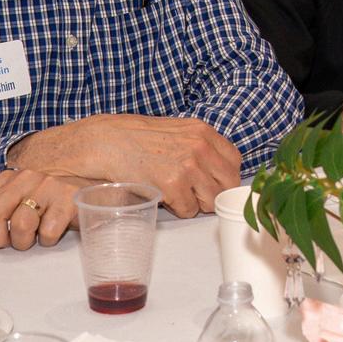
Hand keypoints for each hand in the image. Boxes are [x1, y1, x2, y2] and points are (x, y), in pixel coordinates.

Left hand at [0, 167, 90, 249]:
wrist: (90, 188)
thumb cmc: (48, 202)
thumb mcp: (14, 206)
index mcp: (7, 178)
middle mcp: (24, 177)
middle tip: (10, 242)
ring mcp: (48, 186)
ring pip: (20, 224)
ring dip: (24, 242)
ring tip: (33, 237)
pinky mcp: (69, 199)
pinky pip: (48, 231)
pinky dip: (47, 240)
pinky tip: (53, 231)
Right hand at [8, 114, 241, 217]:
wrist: (108, 143)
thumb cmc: (138, 139)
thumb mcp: (177, 132)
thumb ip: (198, 146)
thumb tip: (218, 172)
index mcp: (203, 131)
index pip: (234, 162)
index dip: (225, 177)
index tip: (214, 184)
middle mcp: (200, 147)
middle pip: (228, 184)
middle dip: (213, 194)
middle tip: (195, 195)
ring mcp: (189, 165)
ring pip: (210, 200)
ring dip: (195, 203)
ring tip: (175, 193)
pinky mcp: (174, 184)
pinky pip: (188, 210)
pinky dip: (177, 209)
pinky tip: (163, 196)